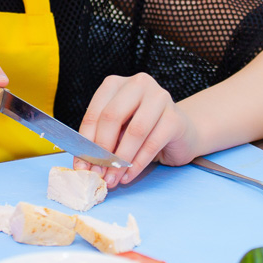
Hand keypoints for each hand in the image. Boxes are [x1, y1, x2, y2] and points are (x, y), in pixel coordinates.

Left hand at [74, 73, 196, 187]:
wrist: (180, 132)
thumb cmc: (142, 130)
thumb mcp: (117, 131)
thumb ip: (101, 142)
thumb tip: (83, 166)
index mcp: (116, 84)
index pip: (95, 112)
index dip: (86, 141)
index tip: (82, 165)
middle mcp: (138, 84)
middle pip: (112, 117)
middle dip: (102, 149)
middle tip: (98, 173)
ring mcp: (159, 98)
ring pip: (134, 131)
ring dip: (120, 160)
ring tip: (112, 179)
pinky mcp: (175, 118)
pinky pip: (152, 144)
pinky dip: (138, 164)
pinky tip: (128, 175)